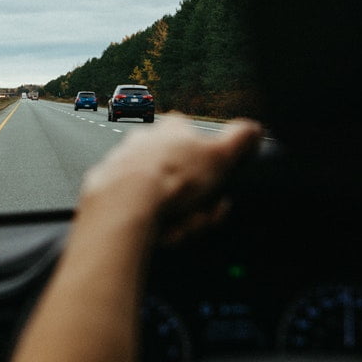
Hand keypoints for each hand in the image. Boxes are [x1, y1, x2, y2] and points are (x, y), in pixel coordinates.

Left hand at [78, 116, 262, 246]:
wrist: (123, 203)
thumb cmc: (172, 176)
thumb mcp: (220, 156)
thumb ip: (240, 140)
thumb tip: (254, 129)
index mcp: (172, 129)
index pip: (198, 143)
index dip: (211, 170)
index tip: (217, 191)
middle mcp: (143, 142)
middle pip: (181, 178)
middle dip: (195, 202)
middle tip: (199, 215)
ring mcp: (122, 165)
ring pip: (161, 199)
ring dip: (176, 217)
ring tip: (178, 227)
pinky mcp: (107, 191)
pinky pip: (140, 213)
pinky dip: (152, 225)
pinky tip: (157, 233)